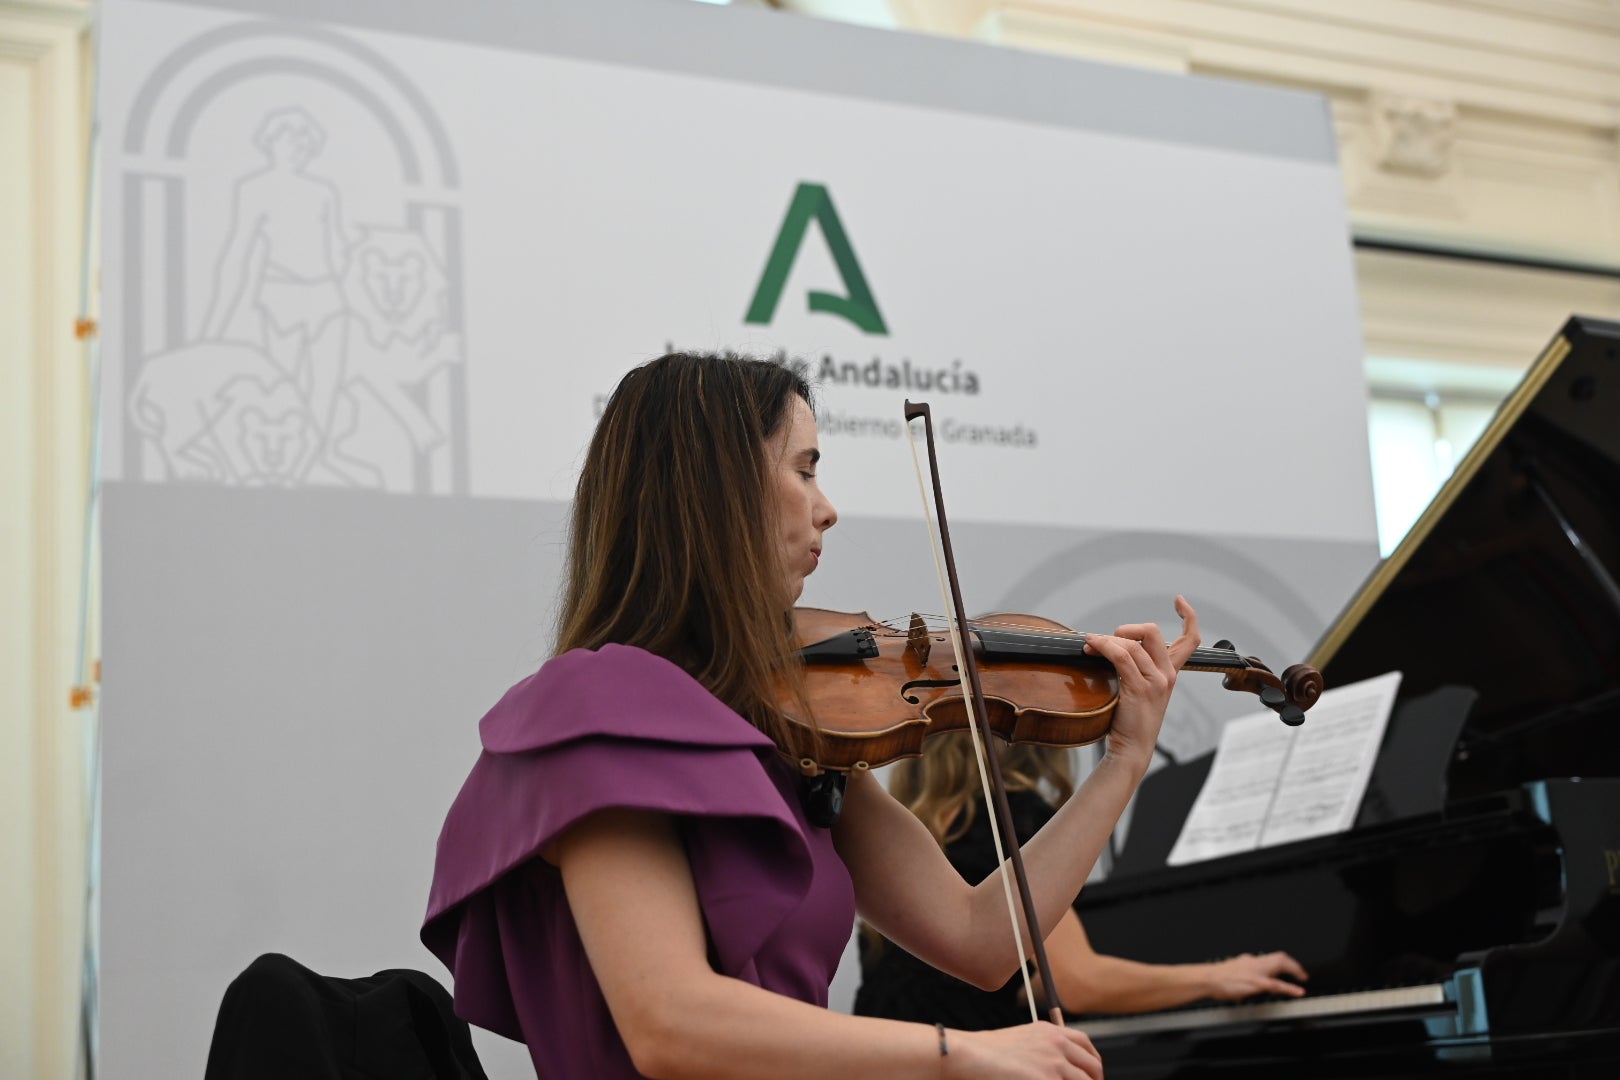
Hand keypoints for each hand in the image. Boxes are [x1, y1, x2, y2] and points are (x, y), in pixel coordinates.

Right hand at [947, 1023, 1102, 1079]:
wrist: (971, 1054)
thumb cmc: (988, 1050)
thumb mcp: (1023, 1038)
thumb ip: (1045, 1046)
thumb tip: (1060, 1064)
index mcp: (1051, 1031)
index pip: (1086, 1045)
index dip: (1094, 1062)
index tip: (1092, 1074)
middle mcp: (1057, 1044)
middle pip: (1093, 1067)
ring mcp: (1054, 1063)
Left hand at [1084, 595, 1199, 767]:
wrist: (1131, 750)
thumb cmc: (1128, 721)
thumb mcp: (1137, 689)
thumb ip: (1133, 667)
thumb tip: (1108, 641)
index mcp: (1171, 674)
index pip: (1191, 640)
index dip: (1188, 616)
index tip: (1179, 600)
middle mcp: (1168, 676)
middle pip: (1152, 632)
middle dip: (1126, 629)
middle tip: (1105, 642)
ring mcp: (1156, 682)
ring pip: (1131, 643)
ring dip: (1105, 640)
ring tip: (1089, 646)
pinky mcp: (1139, 689)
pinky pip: (1121, 656)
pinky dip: (1104, 646)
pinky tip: (1092, 646)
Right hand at [1204, 951, 1308, 1000]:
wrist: (1207, 978)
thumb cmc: (1217, 977)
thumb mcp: (1233, 969)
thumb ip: (1243, 968)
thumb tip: (1248, 970)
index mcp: (1249, 960)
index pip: (1271, 957)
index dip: (1285, 962)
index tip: (1291, 968)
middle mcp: (1254, 963)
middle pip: (1279, 957)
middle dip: (1293, 964)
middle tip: (1303, 973)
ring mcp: (1256, 972)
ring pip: (1279, 965)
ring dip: (1294, 970)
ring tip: (1303, 977)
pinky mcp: (1255, 982)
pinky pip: (1276, 984)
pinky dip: (1289, 987)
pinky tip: (1298, 992)